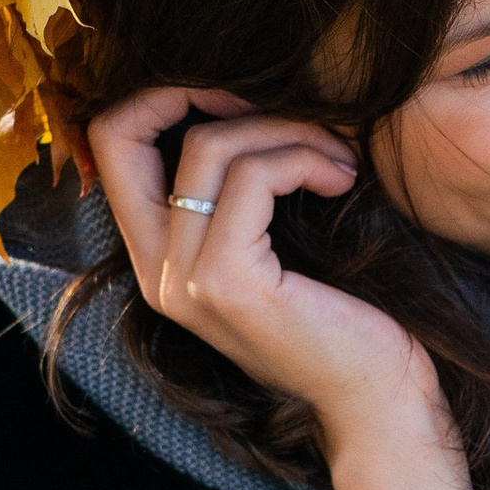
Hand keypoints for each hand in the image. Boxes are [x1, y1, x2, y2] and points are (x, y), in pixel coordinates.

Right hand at [87, 87, 489, 489]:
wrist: (380, 400)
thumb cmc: (344, 317)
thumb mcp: (278, 245)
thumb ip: (242, 191)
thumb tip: (247, 96)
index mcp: (160, 260)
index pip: (109, 145)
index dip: (158, 96)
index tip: (235, 95)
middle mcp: (156, 273)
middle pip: (122, 132)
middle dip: (197, 89)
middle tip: (276, 104)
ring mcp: (184, 281)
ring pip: (208, 147)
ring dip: (287, 131)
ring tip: (339, 158)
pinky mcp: (226, 283)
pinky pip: (252, 177)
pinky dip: (304, 158)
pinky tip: (343, 178)